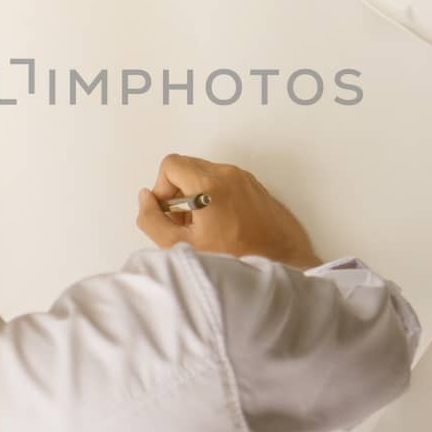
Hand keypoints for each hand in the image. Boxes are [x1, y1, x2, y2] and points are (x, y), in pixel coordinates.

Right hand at [136, 154, 321, 268]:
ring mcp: (246, 180)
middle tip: (184, 224)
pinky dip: (216, 198)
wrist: (284, 267)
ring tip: (204, 229)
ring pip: (206, 175)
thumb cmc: (237, 261)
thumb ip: (152, 220)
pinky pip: (226, 182)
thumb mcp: (181, 247)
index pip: (171, 164)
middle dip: (178, 192)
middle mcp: (229, 174)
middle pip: (187, 167)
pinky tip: (222, 227)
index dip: (162, 188)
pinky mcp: (257, 188)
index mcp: (210, 184)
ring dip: (197, 196)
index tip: (169, 213)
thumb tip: (147, 199)